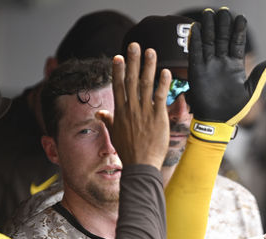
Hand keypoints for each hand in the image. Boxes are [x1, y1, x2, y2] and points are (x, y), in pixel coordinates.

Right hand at [97, 44, 170, 169]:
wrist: (141, 166)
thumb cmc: (129, 153)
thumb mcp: (115, 135)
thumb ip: (109, 120)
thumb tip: (99, 113)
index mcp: (121, 112)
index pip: (118, 86)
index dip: (118, 70)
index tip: (118, 57)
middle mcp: (131, 109)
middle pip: (131, 80)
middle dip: (132, 61)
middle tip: (134, 45)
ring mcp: (144, 112)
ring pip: (146, 84)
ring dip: (148, 66)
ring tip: (150, 51)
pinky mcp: (158, 117)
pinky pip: (161, 96)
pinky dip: (163, 84)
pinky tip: (165, 72)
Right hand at [188, 8, 265, 127]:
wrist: (216, 122)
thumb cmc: (234, 110)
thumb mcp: (251, 92)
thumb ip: (260, 75)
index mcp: (235, 66)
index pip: (237, 43)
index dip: (238, 30)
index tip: (240, 18)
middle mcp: (221, 62)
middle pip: (221, 38)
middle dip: (222, 25)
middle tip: (223, 11)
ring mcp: (209, 65)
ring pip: (208, 41)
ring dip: (208, 27)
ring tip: (209, 13)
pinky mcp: (196, 70)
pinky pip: (196, 52)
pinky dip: (195, 40)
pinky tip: (196, 27)